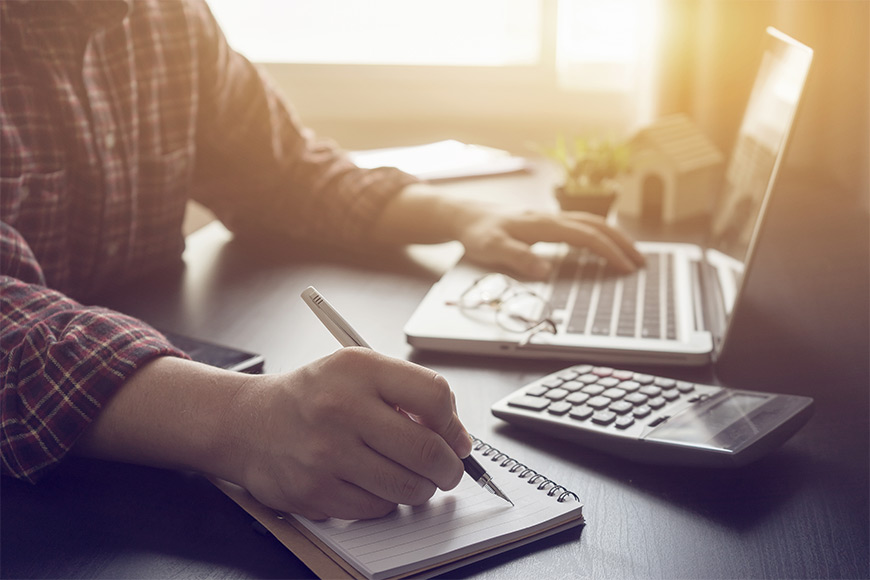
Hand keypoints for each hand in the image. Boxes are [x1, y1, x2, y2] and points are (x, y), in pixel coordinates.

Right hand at [235, 348, 470, 519]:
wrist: (249, 423)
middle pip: (426, 450)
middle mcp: (341, 408)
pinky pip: (377, 509)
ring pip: (407, 487)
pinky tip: (372, 483)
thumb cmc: (313, 396)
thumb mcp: (356, 370)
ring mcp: (326, 453)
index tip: (454, 437)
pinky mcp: (314, 491)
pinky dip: (385, 501)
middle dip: (449, 467)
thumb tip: (455, 436)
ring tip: (411, 476)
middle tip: (448, 469)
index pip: (433, 396)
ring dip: (420, 488)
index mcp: (358, 369)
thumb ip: (407, 391)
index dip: (453, 423)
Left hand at [454, 206, 645, 279]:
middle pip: (597, 225)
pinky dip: (600, 234)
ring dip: (615, 237)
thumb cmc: (477, 233)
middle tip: (641, 263)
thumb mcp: (491, 248)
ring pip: (592, 223)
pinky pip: (581, 225)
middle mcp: (551, 217)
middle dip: (622, 243)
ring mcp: (550, 218)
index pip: (585, 236)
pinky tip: (604, 247)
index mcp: (543, 224)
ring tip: (632, 255)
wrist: (464, 216)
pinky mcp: (546, 222)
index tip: (625, 268)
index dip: (608, 251)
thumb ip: (517, 257)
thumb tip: (544, 270)